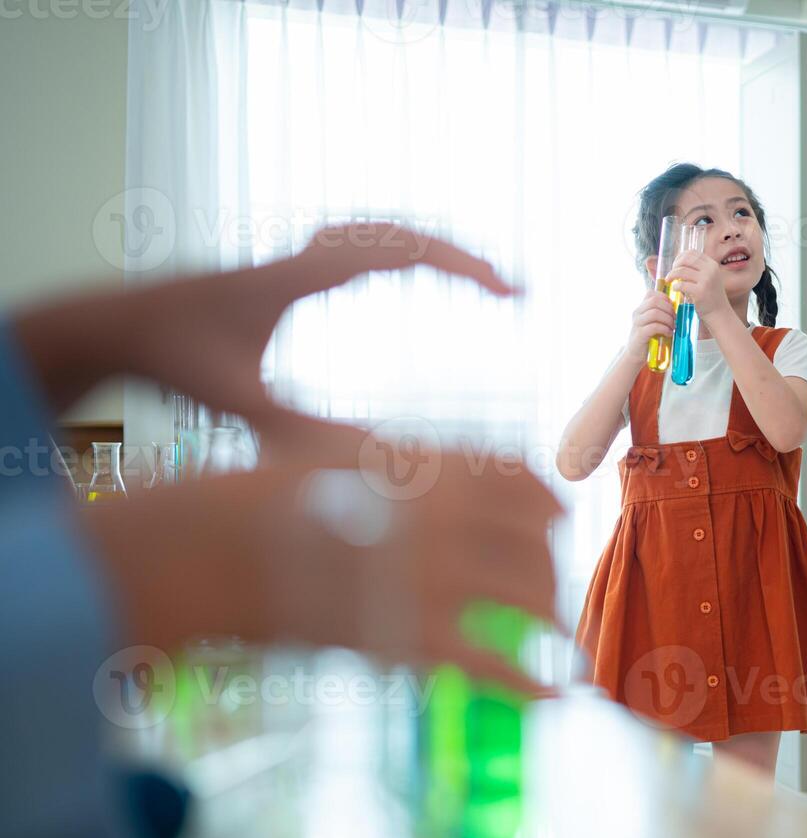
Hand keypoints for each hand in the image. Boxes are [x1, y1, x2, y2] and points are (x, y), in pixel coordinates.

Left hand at [13, 223, 517, 450]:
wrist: (122, 323)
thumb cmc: (175, 363)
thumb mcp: (241, 405)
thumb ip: (305, 436)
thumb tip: (375, 468)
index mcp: (298, 276)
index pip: (398, 252)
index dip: (464, 268)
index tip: (510, 294)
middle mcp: (306, 253)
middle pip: (405, 232)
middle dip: (467, 258)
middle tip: (517, 291)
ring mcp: (300, 253)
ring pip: (386, 231)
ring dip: (440, 250)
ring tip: (487, 283)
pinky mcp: (294, 263)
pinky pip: (366, 244)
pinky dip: (407, 252)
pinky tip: (420, 278)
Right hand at [83, 449, 563, 695]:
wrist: (211, 549)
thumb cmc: (264, 499)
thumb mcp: (343, 455)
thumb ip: (402, 466)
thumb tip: (447, 479)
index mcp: (432, 466)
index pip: (521, 478)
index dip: (549, 501)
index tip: (560, 518)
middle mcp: (448, 517)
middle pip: (534, 544)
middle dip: (550, 572)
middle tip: (550, 596)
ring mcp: (435, 576)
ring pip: (529, 600)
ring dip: (552, 625)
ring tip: (559, 645)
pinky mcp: (413, 637)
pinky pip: (496, 665)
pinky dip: (533, 685)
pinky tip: (555, 699)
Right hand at [626, 288, 675, 363]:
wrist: (635, 355)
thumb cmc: (648, 338)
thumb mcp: (653, 323)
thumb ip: (661, 314)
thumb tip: (677, 308)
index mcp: (641, 308)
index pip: (651, 293)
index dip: (665, 298)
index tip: (672, 308)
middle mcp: (637, 313)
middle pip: (654, 301)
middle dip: (669, 309)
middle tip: (675, 319)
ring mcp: (637, 323)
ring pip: (654, 313)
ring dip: (668, 320)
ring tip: (673, 327)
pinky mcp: (639, 334)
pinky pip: (654, 327)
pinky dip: (664, 329)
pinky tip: (668, 334)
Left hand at [667, 249, 734, 320]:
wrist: (720, 314)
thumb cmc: (711, 296)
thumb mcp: (709, 278)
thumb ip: (698, 269)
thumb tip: (678, 262)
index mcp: (712, 265)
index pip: (692, 253)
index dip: (680, 257)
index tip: (675, 265)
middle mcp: (710, 270)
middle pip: (686, 259)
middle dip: (675, 265)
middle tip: (671, 274)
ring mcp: (706, 281)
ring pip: (681, 271)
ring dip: (671, 275)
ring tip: (669, 281)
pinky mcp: (700, 292)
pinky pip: (681, 285)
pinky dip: (675, 286)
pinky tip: (675, 289)